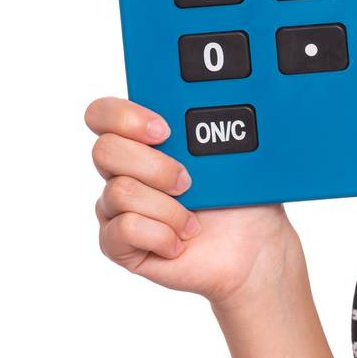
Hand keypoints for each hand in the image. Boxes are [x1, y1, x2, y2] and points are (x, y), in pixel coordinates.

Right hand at [86, 96, 299, 309]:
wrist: (253, 249)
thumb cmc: (241, 198)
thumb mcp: (230, 155)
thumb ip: (203, 128)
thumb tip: (197, 109)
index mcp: (144, 140)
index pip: (103, 114)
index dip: (124, 116)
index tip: (165, 130)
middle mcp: (124, 171)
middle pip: (105, 150)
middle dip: (154, 166)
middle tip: (189, 182)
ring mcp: (117, 208)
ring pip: (119, 191)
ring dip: (168, 208)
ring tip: (192, 220)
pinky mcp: (119, 244)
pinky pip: (123, 230)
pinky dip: (161, 235)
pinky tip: (180, 240)